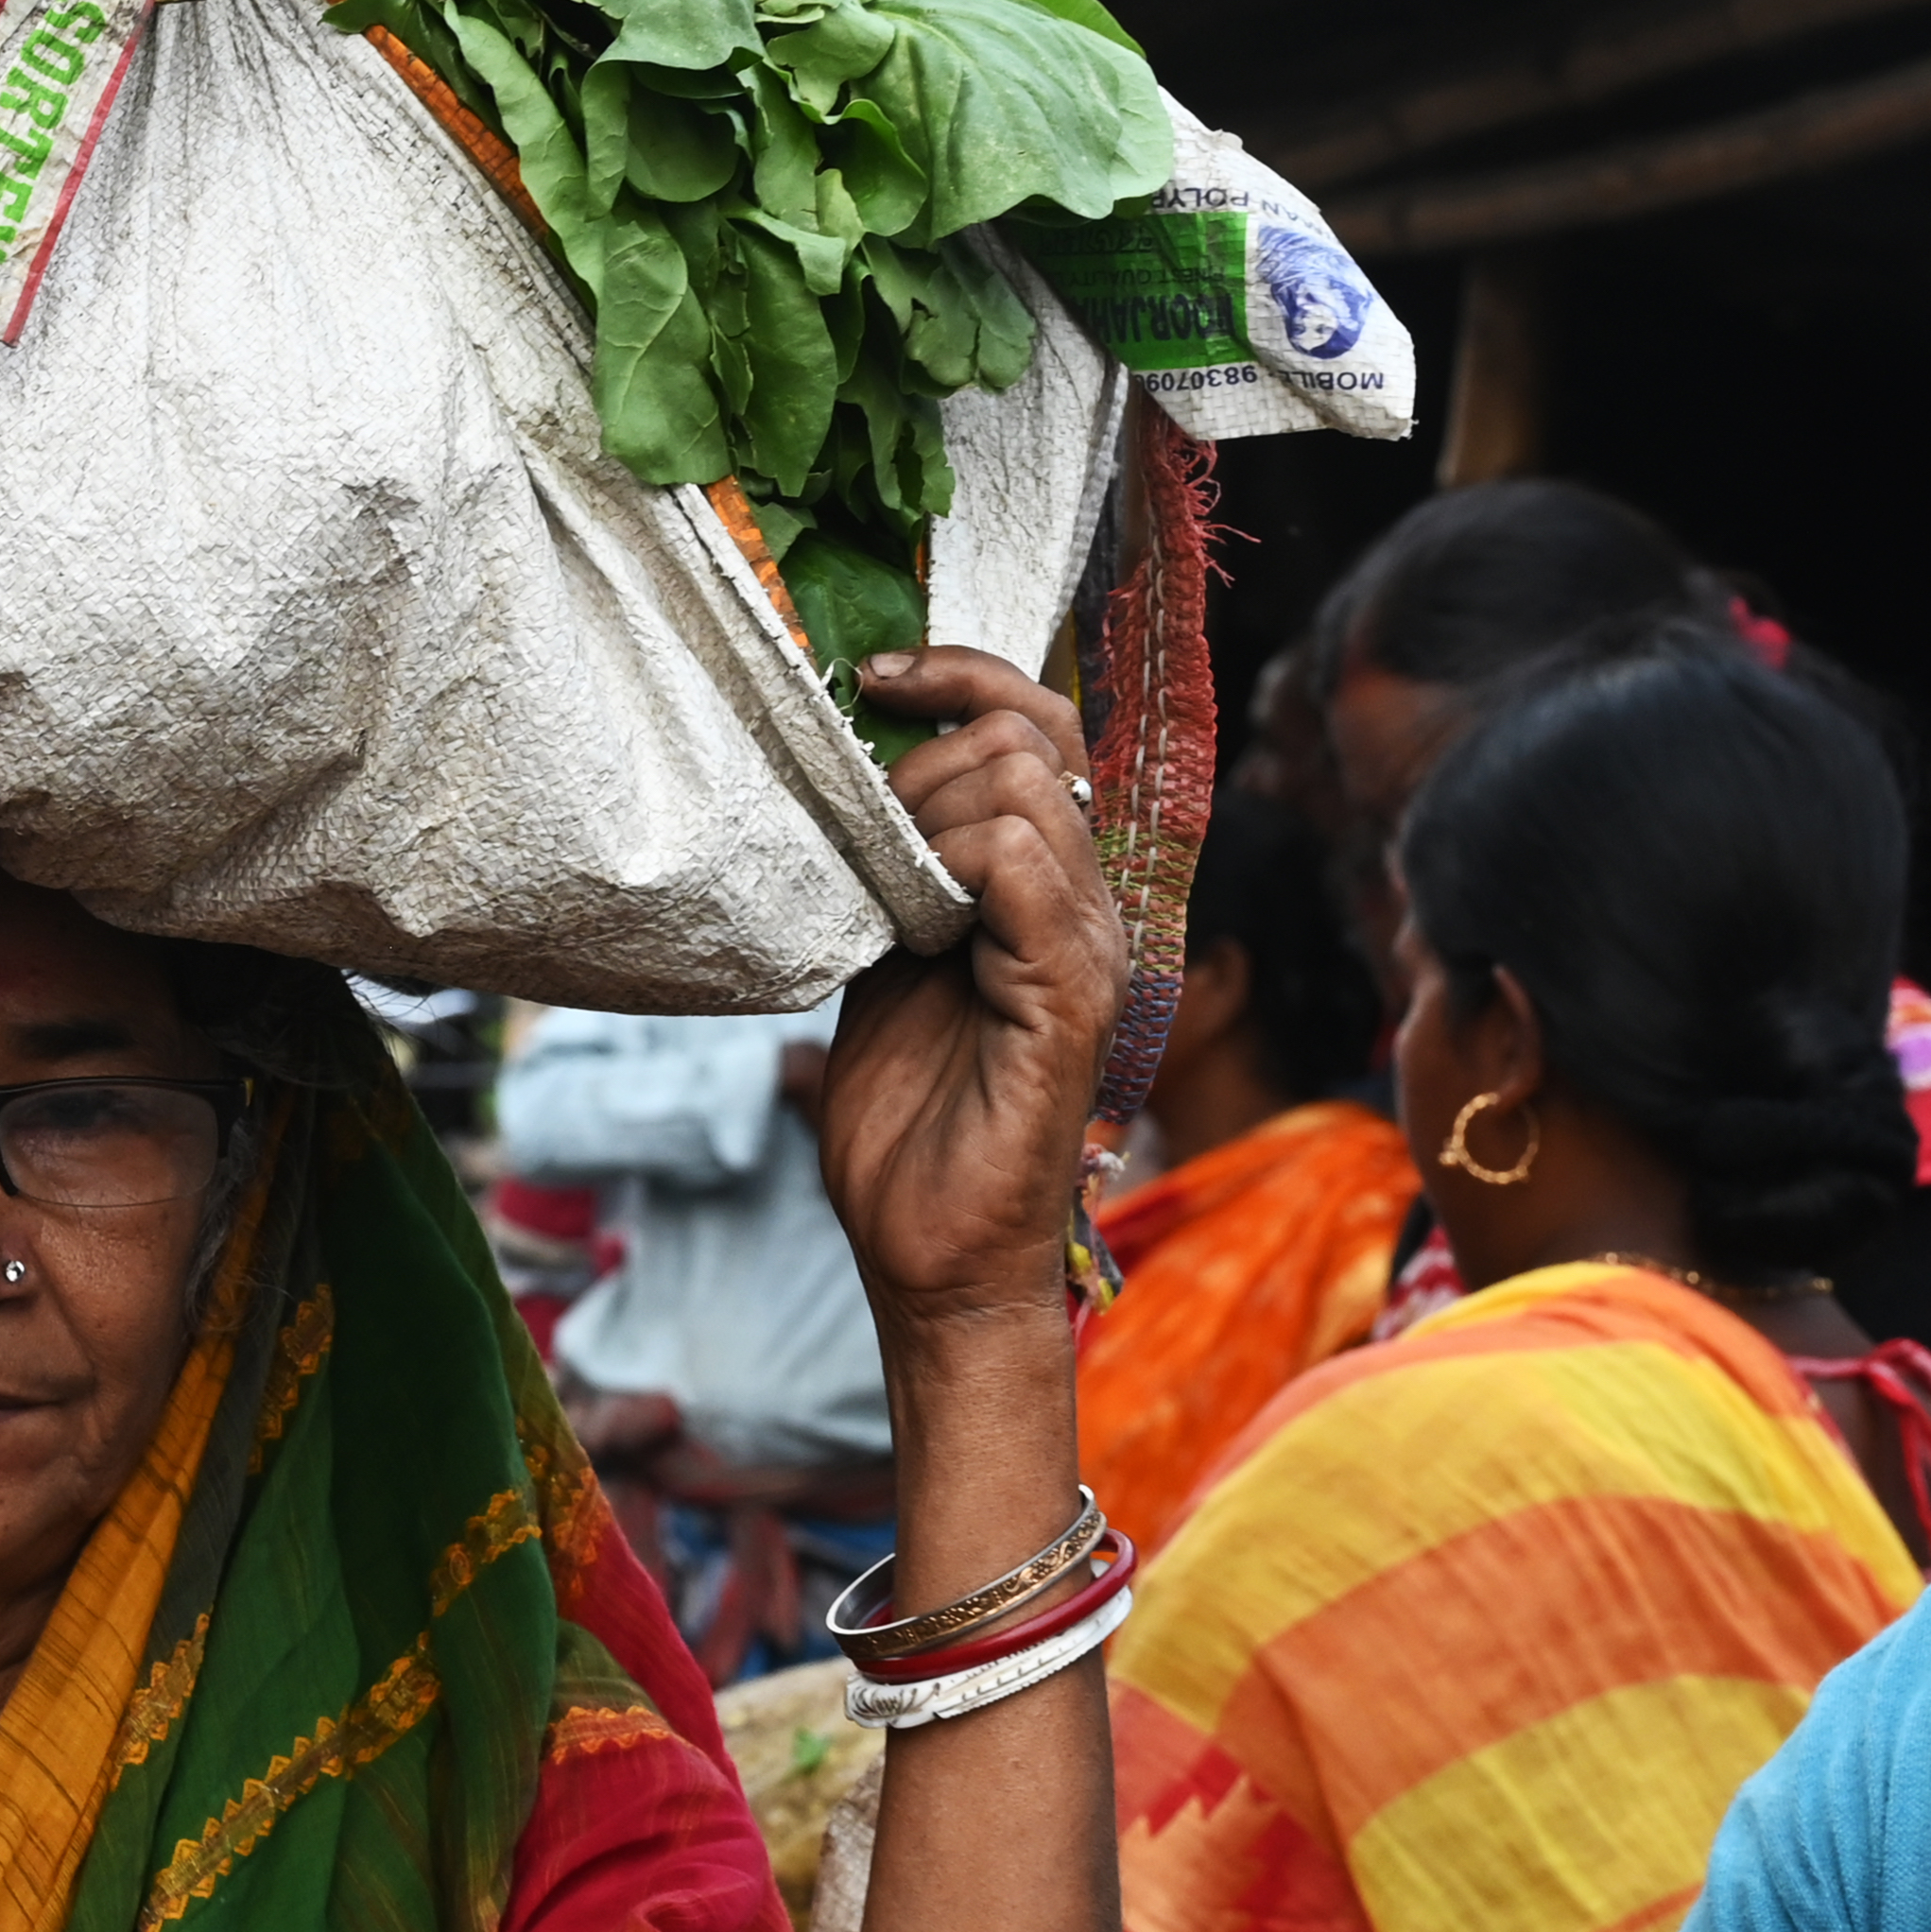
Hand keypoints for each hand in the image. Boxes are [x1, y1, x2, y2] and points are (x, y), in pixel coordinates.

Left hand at [818, 648, 1123, 1329]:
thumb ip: (888, 869)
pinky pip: (1030, 876)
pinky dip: (953, 869)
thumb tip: (839, 777)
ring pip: (1026, 789)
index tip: (869, 676)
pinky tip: (911, 923)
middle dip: (921, 756)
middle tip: (860, 833)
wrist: (928, 1256)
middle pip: (1031, 734)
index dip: (960, 674)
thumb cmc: (905, 1120)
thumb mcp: (879, 959)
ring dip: (926, 815)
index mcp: (1046, 885)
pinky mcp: (1074, 1000)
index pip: (1038, 721)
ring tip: (886, 896)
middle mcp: (1087, 902)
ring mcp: (1091, 946)